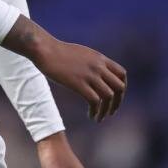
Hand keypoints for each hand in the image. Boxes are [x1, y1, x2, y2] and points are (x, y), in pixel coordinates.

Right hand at [2, 17, 126, 121]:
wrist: (45, 50)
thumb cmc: (59, 52)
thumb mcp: (82, 53)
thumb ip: (92, 62)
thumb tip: (96, 72)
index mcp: (100, 58)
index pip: (122, 74)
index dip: (122, 87)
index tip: (115, 96)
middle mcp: (98, 66)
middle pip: (119, 87)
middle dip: (117, 102)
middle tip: (110, 111)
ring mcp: (89, 75)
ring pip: (108, 96)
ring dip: (106, 110)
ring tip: (99, 117)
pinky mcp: (78, 84)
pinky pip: (94, 101)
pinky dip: (95, 111)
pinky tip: (91, 116)